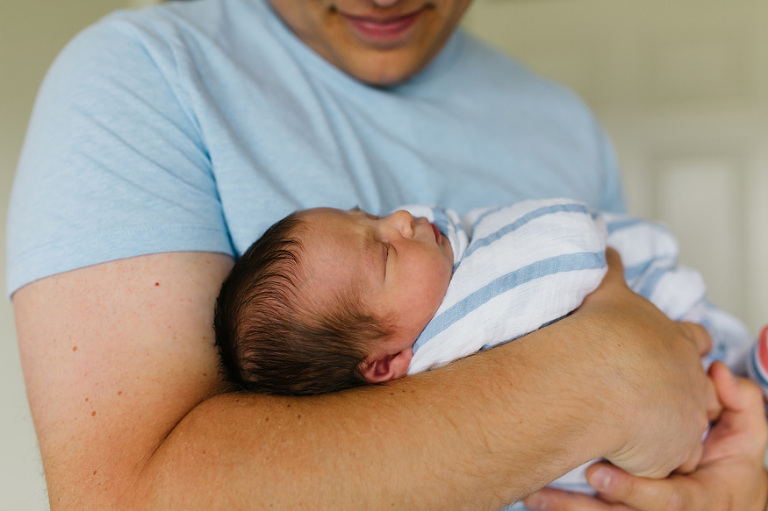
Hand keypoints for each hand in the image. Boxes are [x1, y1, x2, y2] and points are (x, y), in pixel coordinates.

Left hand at [523, 362, 767, 510]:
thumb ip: (741, 405)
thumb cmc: (733, 463)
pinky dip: (562, 508)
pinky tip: (532, 496)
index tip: (594, 474)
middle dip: (583, 507)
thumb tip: (719, 372)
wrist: (724, 496)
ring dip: (564, 509)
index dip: (632, 489)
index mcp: (700, 498)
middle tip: (547, 490)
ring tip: (530, 495)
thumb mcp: (747, 435)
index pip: (667, 502)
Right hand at [576, 248, 719, 477]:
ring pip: (688, 427)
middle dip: (686, 390)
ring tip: (643, 434)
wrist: (603, 375)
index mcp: (677, 340)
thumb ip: (610, 271)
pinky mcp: (670, 453)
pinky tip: (625, 457)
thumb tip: (604, 247)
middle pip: (700, 387)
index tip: (676, 345)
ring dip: (670, 430)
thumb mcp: (608, 290)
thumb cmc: (604, 332)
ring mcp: (684, 418)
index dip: (686, 343)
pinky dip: (646, 460)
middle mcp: (688, 379)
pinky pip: (663, 462)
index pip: (693, 340)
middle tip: (661, 395)